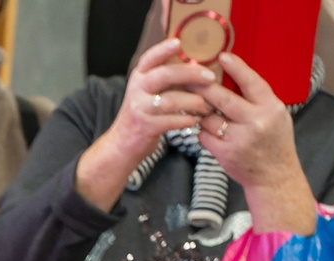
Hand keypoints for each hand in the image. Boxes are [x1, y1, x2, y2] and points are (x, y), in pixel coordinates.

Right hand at [77, 39, 218, 209]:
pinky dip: (186, 120)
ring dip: (193, 102)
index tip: (179, 43)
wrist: (122, 144)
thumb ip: (166, 77)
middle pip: (165, 75)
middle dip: (191, 74)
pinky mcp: (145, 127)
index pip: (150, 58)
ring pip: (171, 100)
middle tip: (210, 77)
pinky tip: (196, 120)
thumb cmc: (143, 114)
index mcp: (139, 77)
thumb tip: (197, 63)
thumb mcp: (147, 91)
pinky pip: (171, 121)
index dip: (164, 49)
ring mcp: (139, 109)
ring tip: (206, 105)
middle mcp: (136, 90)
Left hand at [193, 52, 315, 233]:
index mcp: (271, 108)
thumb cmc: (274, 141)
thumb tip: (235, 75)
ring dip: (200, 111)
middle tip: (189, 76)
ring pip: (209, 118)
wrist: (274, 176)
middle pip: (222, 99)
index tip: (222, 56)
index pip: (251, 82)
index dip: (236, 68)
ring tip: (194, 104)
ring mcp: (239, 139)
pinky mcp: (225, 154)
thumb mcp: (276, 114)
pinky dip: (201, 130)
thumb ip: (258, 98)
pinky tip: (203, 128)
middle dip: (203, 87)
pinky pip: (204, 136)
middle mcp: (256, 122)